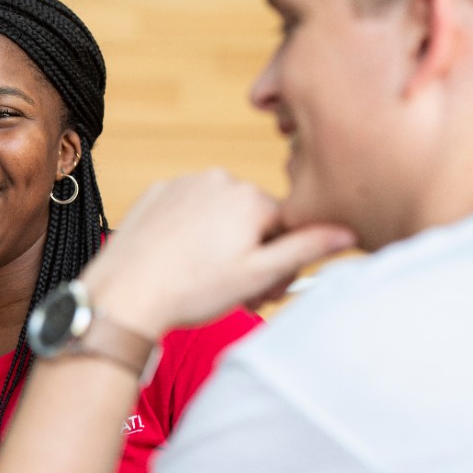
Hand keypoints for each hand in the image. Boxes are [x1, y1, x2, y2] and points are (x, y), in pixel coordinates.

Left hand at [82, 170, 354, 337]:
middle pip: (255, 218)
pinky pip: (188, 211)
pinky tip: (180, 262)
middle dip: (254, 253)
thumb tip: (347, 230)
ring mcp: (184, 183)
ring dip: (223, 243)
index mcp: (250, 196)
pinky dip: (191, 234)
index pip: (288, 225)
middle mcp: (218, 179)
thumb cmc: (191, 289)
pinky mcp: (157, 193)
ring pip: (221, 214)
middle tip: (237, 292)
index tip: (266, 289)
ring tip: (205, 278)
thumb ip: (306, 248)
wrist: (125, 293)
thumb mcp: (258, 274)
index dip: (281, 262)